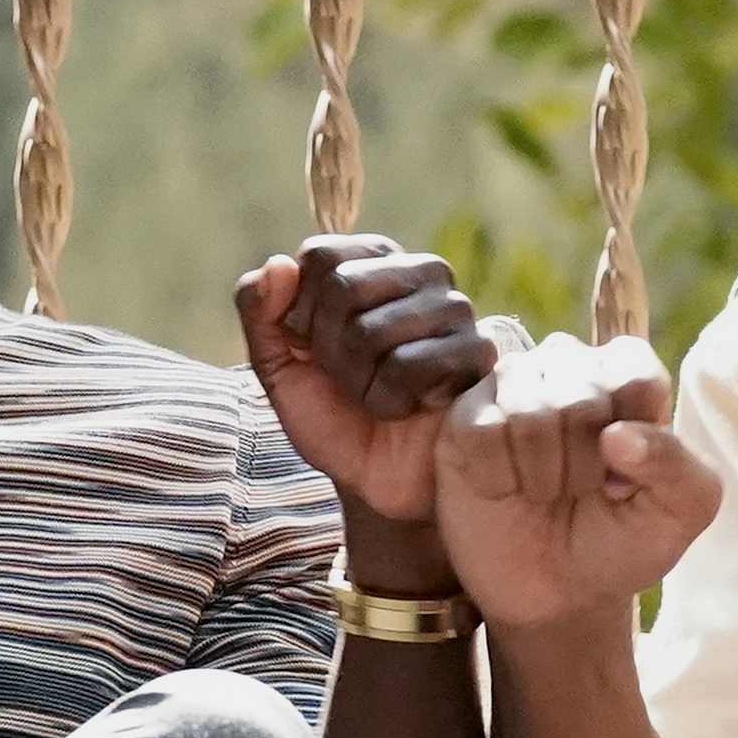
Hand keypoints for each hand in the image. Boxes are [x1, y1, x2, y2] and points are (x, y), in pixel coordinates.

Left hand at [237, 235, 492, 526]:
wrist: (378, 481)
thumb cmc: (334, 415)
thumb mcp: (277, 365)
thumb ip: (259, 311)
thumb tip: (278, 265)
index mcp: (372, 261)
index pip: (319, 256)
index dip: (301, 314)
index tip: (315, 348)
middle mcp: (420, 271)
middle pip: (343, 287)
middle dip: (330, 351)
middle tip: (350, 379)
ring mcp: (455, 308)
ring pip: (372, 330)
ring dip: (359, 382)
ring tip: (380, 396)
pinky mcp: (478, 351)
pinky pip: (408, 366)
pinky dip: (391, 401)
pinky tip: (410, 408)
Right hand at [435, 328, 723, 631]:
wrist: (558, 595)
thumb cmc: (623, 541)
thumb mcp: (679, 513)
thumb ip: (675, 465)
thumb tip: (617, 435)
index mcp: (627, 374)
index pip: (635, 376)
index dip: (634, 442)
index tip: (627, 481)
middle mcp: (568, 366)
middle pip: (581, 396)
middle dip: (585, 466)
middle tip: (580, 492)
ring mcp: (512, 386)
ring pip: (528, 411)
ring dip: (541, 475)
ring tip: (544, 492)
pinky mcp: (464, 417)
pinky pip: (481, 432)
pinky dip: (498, 478)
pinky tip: (505, 490)